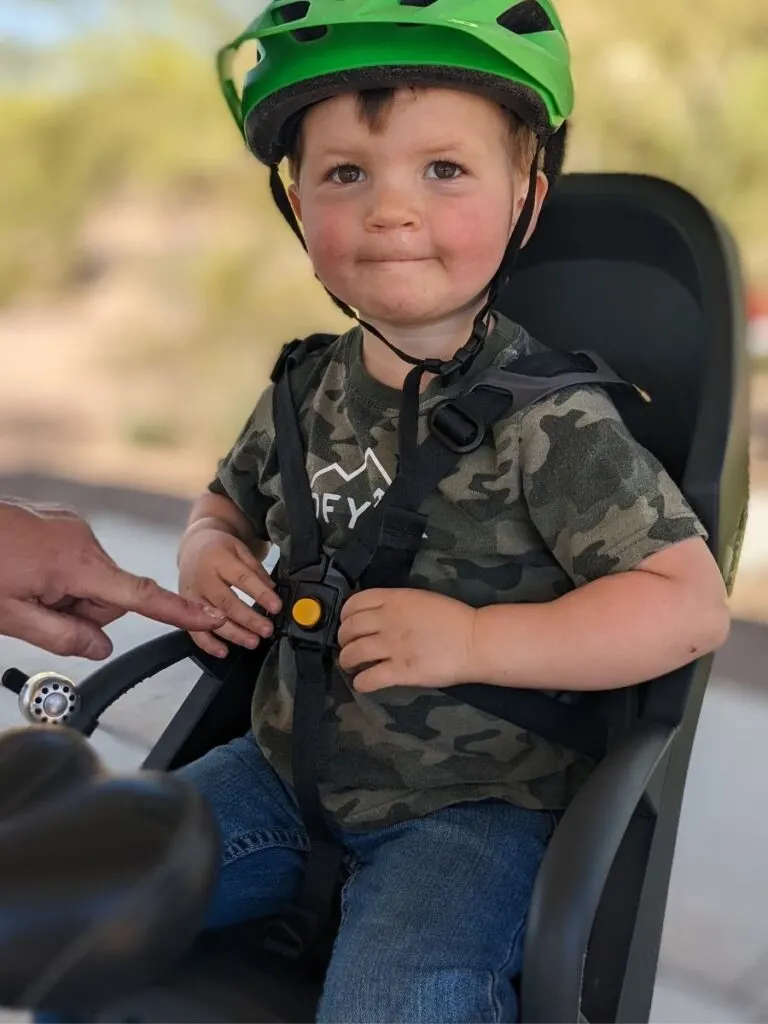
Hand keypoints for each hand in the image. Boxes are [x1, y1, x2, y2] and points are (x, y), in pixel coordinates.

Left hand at [0, 499, 225, 659]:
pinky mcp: (60, 520)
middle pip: (109, 594)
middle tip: (39, 611)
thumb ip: (63, 637)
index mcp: (77, 563)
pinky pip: (76, 558)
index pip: (139, 596)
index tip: (210, 617)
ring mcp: (72, 524)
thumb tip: (100, 647)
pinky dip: (58, 574)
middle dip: (83, 610)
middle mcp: (83, 537)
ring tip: (26, 589)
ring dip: (66, 593)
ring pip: (90, 578)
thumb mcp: (11, 617)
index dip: (178, 611)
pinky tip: (27, 572)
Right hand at [177, 526, 280, 657]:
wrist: (192, 547)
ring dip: (234, 634)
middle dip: (249, 619)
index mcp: (218, 559)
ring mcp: (192, 596)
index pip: (242, 578)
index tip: (277, 607)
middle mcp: (203, 579)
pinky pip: (194, 631)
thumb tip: (272, 591)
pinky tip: (224, 651)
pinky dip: (208, 644)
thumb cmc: (220, 549)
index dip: (261, 594)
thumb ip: (255, 569)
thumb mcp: (240, 549)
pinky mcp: (186, 609)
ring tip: (253, 642)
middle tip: (267, 630)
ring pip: (212, 620)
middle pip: (227, 603)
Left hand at [337, 588, 476, 692]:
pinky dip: (360, 682)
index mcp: (393, 599)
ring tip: (351, 665)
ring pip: (352, 653)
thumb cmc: (453, 618)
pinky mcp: (399, 671)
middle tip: (350, 646)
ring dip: (347, 660)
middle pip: (349, 629)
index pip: (354, 603)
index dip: (345, 615)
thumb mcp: (420, 599)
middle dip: (344, 639)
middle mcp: (387, 621)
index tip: (347, 623)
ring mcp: (391, 647)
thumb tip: (379, 615)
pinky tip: (362, 683)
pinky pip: (368, 678)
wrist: (474, 640)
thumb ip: (396, 605)